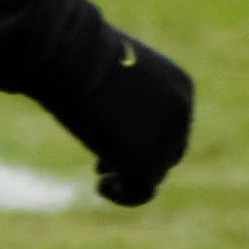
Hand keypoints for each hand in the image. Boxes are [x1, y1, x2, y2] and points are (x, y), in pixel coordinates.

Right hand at [45, 31, 193, 206]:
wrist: (68, 55)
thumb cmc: (77, 53)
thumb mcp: (110, 70)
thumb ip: (119, 93)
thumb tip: (107, 114)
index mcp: (179, 87)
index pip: (172, 124)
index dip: (146, 139)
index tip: (112, 143)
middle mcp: (180, 113)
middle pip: (168, 151)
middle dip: (137, 159)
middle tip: (102, 163)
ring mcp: (163, 137)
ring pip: (155, 173)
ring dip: (130, 178)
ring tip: (102, 177)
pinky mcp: (142, 160)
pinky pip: (141, 191)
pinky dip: (124, 195)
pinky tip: (101, 187)